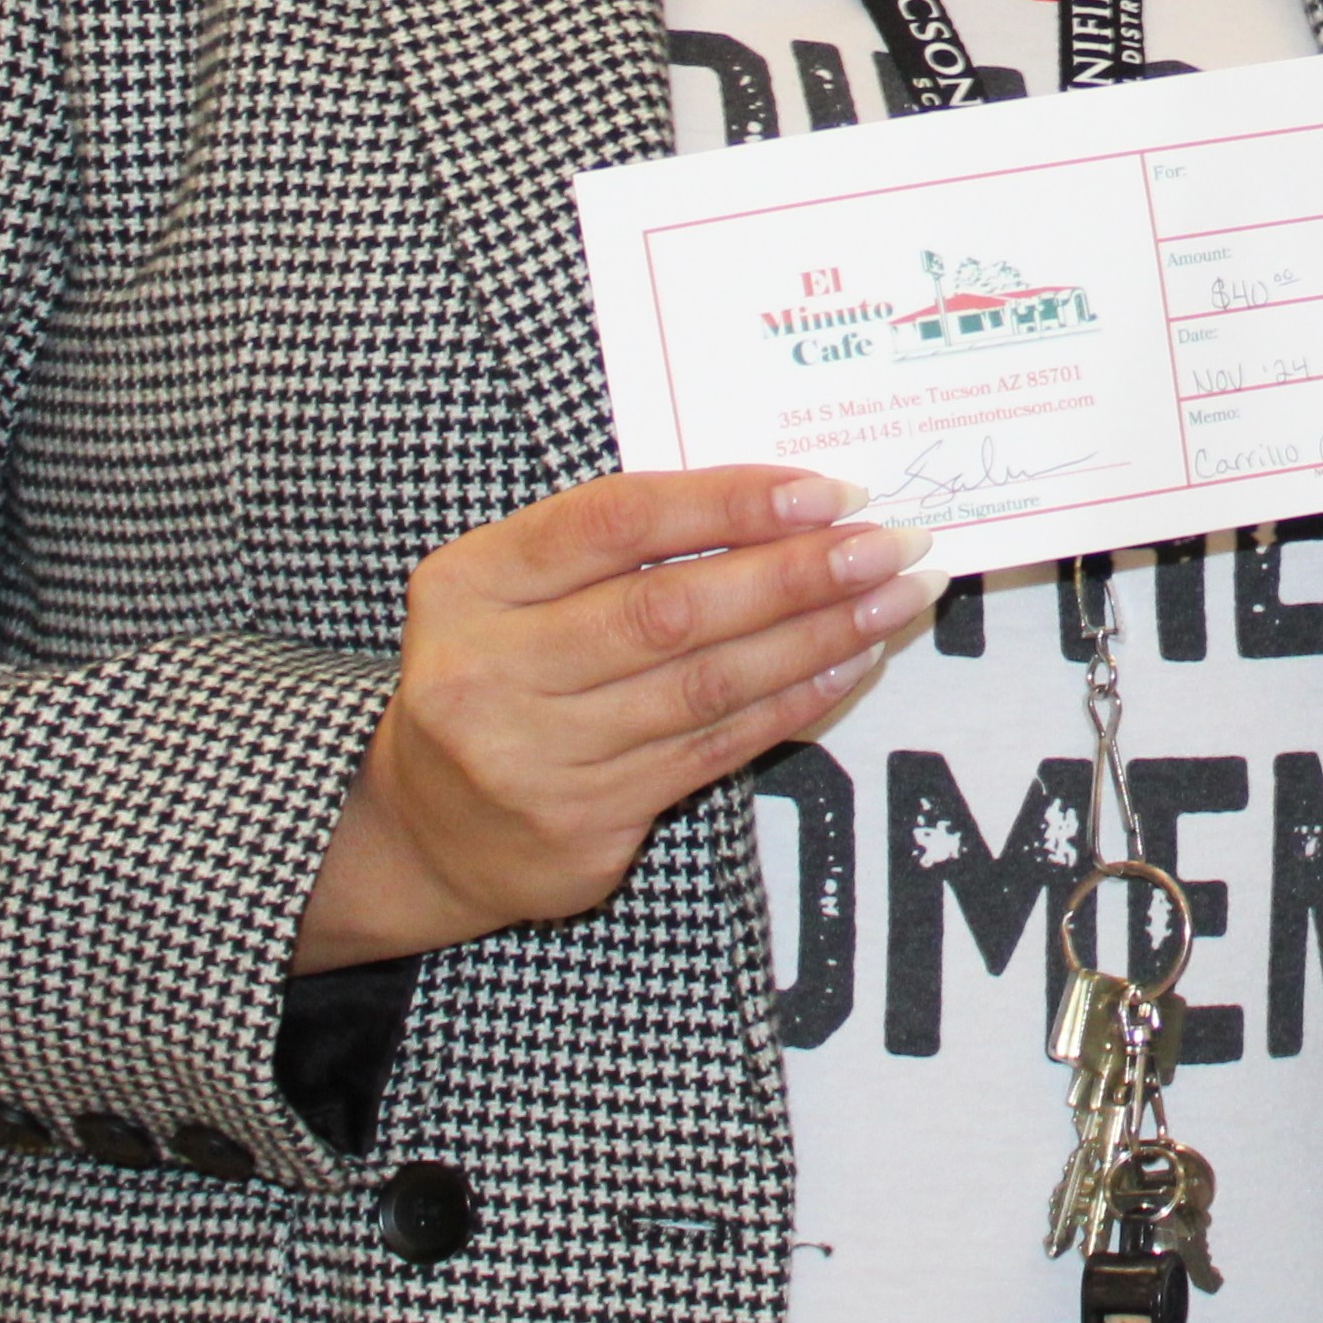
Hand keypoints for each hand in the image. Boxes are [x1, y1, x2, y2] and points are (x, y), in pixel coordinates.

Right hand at [292, 470, 936, 971]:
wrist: (429, 830)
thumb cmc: (503, 673)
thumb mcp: (518, 590)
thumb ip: (621, 544)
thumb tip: (784, 505)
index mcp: (470, 584)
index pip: (614, 521)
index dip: (727, 503)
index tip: (826, 492)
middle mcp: (489, 669)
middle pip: (669, 609)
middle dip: (796, 572)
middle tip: (890, 545)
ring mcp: (533, 756)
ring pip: (704, 684)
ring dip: (816, 637)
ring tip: (893, 600)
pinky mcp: (582, 823)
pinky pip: (712, 749)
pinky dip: (791, 701)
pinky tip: (847, 664)